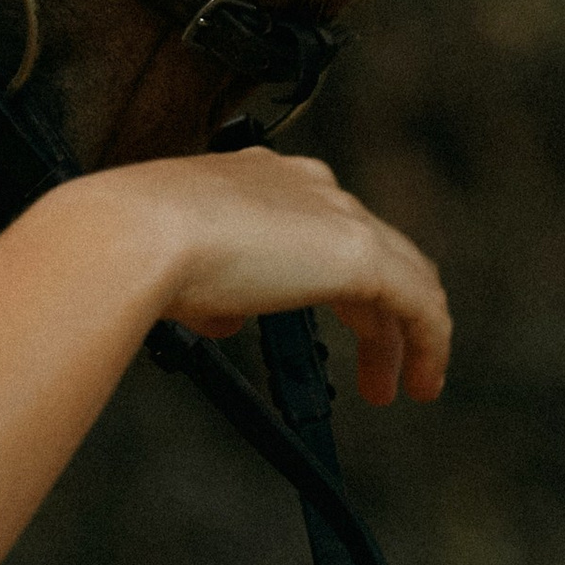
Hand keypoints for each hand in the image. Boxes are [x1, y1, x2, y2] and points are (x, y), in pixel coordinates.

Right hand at [74, 149, 450, 402]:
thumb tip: (226, 319)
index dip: (329, 280)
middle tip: (376, 366)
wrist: (138, 234)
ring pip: (402, 276)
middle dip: (375, 314)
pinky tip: (421, 380)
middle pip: (368, 251)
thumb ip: (213, 293)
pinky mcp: (360, 252)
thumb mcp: (180, 272)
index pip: (318, 227)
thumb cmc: (136, 246)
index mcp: (260, 178)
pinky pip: (419, 304)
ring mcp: (335, 215)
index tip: (325, 321)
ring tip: (403, 385)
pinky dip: (427, 344)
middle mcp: (305, 186)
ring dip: (406, 336)